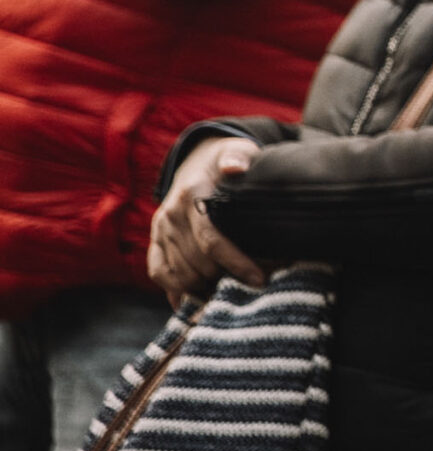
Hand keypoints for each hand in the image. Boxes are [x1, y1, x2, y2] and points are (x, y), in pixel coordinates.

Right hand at [147, 138, 267, 306]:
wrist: (197, 160)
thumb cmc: (228, 159)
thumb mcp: (238, 150)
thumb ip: (238, 157)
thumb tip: (234, 167)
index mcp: (192, 193)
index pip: (211, 239)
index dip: (236, 263)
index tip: (259, 280)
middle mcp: (171, 214)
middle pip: (198, 263)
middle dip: (226, 279)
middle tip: (252, 287)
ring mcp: (160, 228)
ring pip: (179, 273)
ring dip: (205, 288)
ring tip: (233, 292)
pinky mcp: (155, 239)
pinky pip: (158, 272)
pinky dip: (176, 290)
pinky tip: (199, 300)